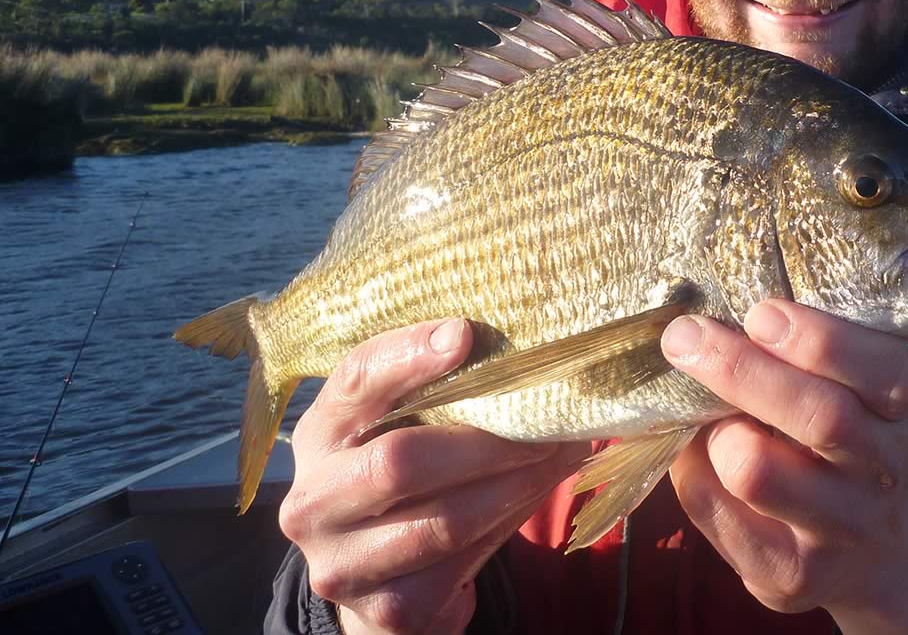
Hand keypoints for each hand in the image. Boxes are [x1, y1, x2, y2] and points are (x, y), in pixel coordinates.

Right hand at [278, 319, 588, 634]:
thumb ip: (438, 390)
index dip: (407, 356)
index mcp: (319, 435)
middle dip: (486, 441)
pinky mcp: (386, 610)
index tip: (464, 334)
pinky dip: (511, 523)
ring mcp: (341, 563)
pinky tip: (537, 494)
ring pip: (444, 520)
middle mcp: (311, 502)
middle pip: (399, 461)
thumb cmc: (406, 479)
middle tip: (549, 420)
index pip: (354, 381)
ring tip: (561, 452)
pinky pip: (464, 562)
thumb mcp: (401, 429)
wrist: (381, 581)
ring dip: (516, 484)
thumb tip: (523, 344)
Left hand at [661, 300, 907, 634]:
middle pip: (822, 417)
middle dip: (743, 370)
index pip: (882, 371)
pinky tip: (697, 454)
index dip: (819, 339)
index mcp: (901, 405)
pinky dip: (692, 471)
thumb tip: (706, 325)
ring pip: (760, 473)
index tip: (760, 314)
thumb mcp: (850, 390)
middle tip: (687, 336)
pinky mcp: (793, 575)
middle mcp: (884, 469)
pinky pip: (719, 512)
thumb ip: (798, 356)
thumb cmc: (840, 444)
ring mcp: (842, 529)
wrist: (872, 553)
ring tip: (707, 417)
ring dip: (717, 431)